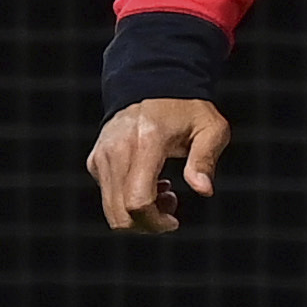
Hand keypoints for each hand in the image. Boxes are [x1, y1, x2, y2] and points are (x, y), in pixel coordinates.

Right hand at [88, 98, 226, 233]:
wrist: (154, 83)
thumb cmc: (188, 109)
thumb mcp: (211, 129)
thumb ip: (205, 160)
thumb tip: (203, 190)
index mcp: (146, 143)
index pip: (137, 200)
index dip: (155, 221)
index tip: (174, 220)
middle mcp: (117, 151)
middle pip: (120, 213)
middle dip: (147, 224)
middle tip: (171, 205)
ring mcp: (102, 155)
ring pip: (111, 209)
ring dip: (138, 214)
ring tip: (164, 190)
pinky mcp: (96, 160)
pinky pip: (107, 195)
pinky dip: (126, 200)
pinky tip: (150, 182)